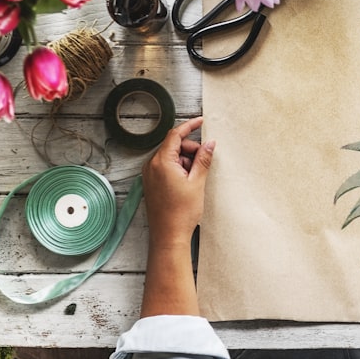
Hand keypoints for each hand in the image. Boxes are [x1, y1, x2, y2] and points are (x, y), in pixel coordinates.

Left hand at [141, 116, 214, 248]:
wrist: (168, 236)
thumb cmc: (181, 212)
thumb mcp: (197, 182)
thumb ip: (203, 159)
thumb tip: (209, 143)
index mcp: (162, 162)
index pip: (175, 135)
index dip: (189, 126)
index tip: (201, 122)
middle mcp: (152, 166)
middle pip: (174, 146)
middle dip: (191, 150)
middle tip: (205, 161)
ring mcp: (150, 175)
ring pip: (171, 157)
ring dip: (186, 161)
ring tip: (195, 179)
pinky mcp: (151, 183)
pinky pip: (166, 168)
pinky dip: (179, 169)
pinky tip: (188, 182)